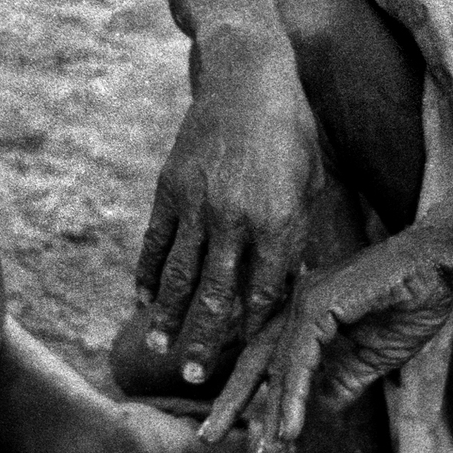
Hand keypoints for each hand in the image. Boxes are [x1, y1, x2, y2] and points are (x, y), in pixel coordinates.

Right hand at [134, 29, 320, 382]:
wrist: (247, 75)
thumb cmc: (292, 132)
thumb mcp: (310, 183)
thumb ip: (295, 236)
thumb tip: (288, 287)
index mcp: (279, 221)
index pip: (263, 292)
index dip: (253, 332)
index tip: (246, 362)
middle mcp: (236, 218)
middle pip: (216, 295)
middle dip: (205, 341)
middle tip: (195, 377)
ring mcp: (198, 203)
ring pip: (180, 275)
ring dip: (169, 318)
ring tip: (160, 350)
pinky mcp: (170, 188)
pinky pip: (156, 242)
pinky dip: (148, 275)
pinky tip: (143, 302)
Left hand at [205, 227, 452, 446]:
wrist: (440, 265)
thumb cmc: (413, 300)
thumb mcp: (375, 355)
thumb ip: (347, 378)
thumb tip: (327, 406)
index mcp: (304, 314)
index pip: (267, 360)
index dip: (253, 397)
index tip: (245, 436)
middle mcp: (295, 305)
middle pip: (253, 360)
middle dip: (231, 401)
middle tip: (206, 437)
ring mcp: (304, 301)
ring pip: (275, 365)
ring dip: (268, 411)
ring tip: (263, 449)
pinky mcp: (319, 304)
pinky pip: (299, 360)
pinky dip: (292, 396)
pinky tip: (288, 427)